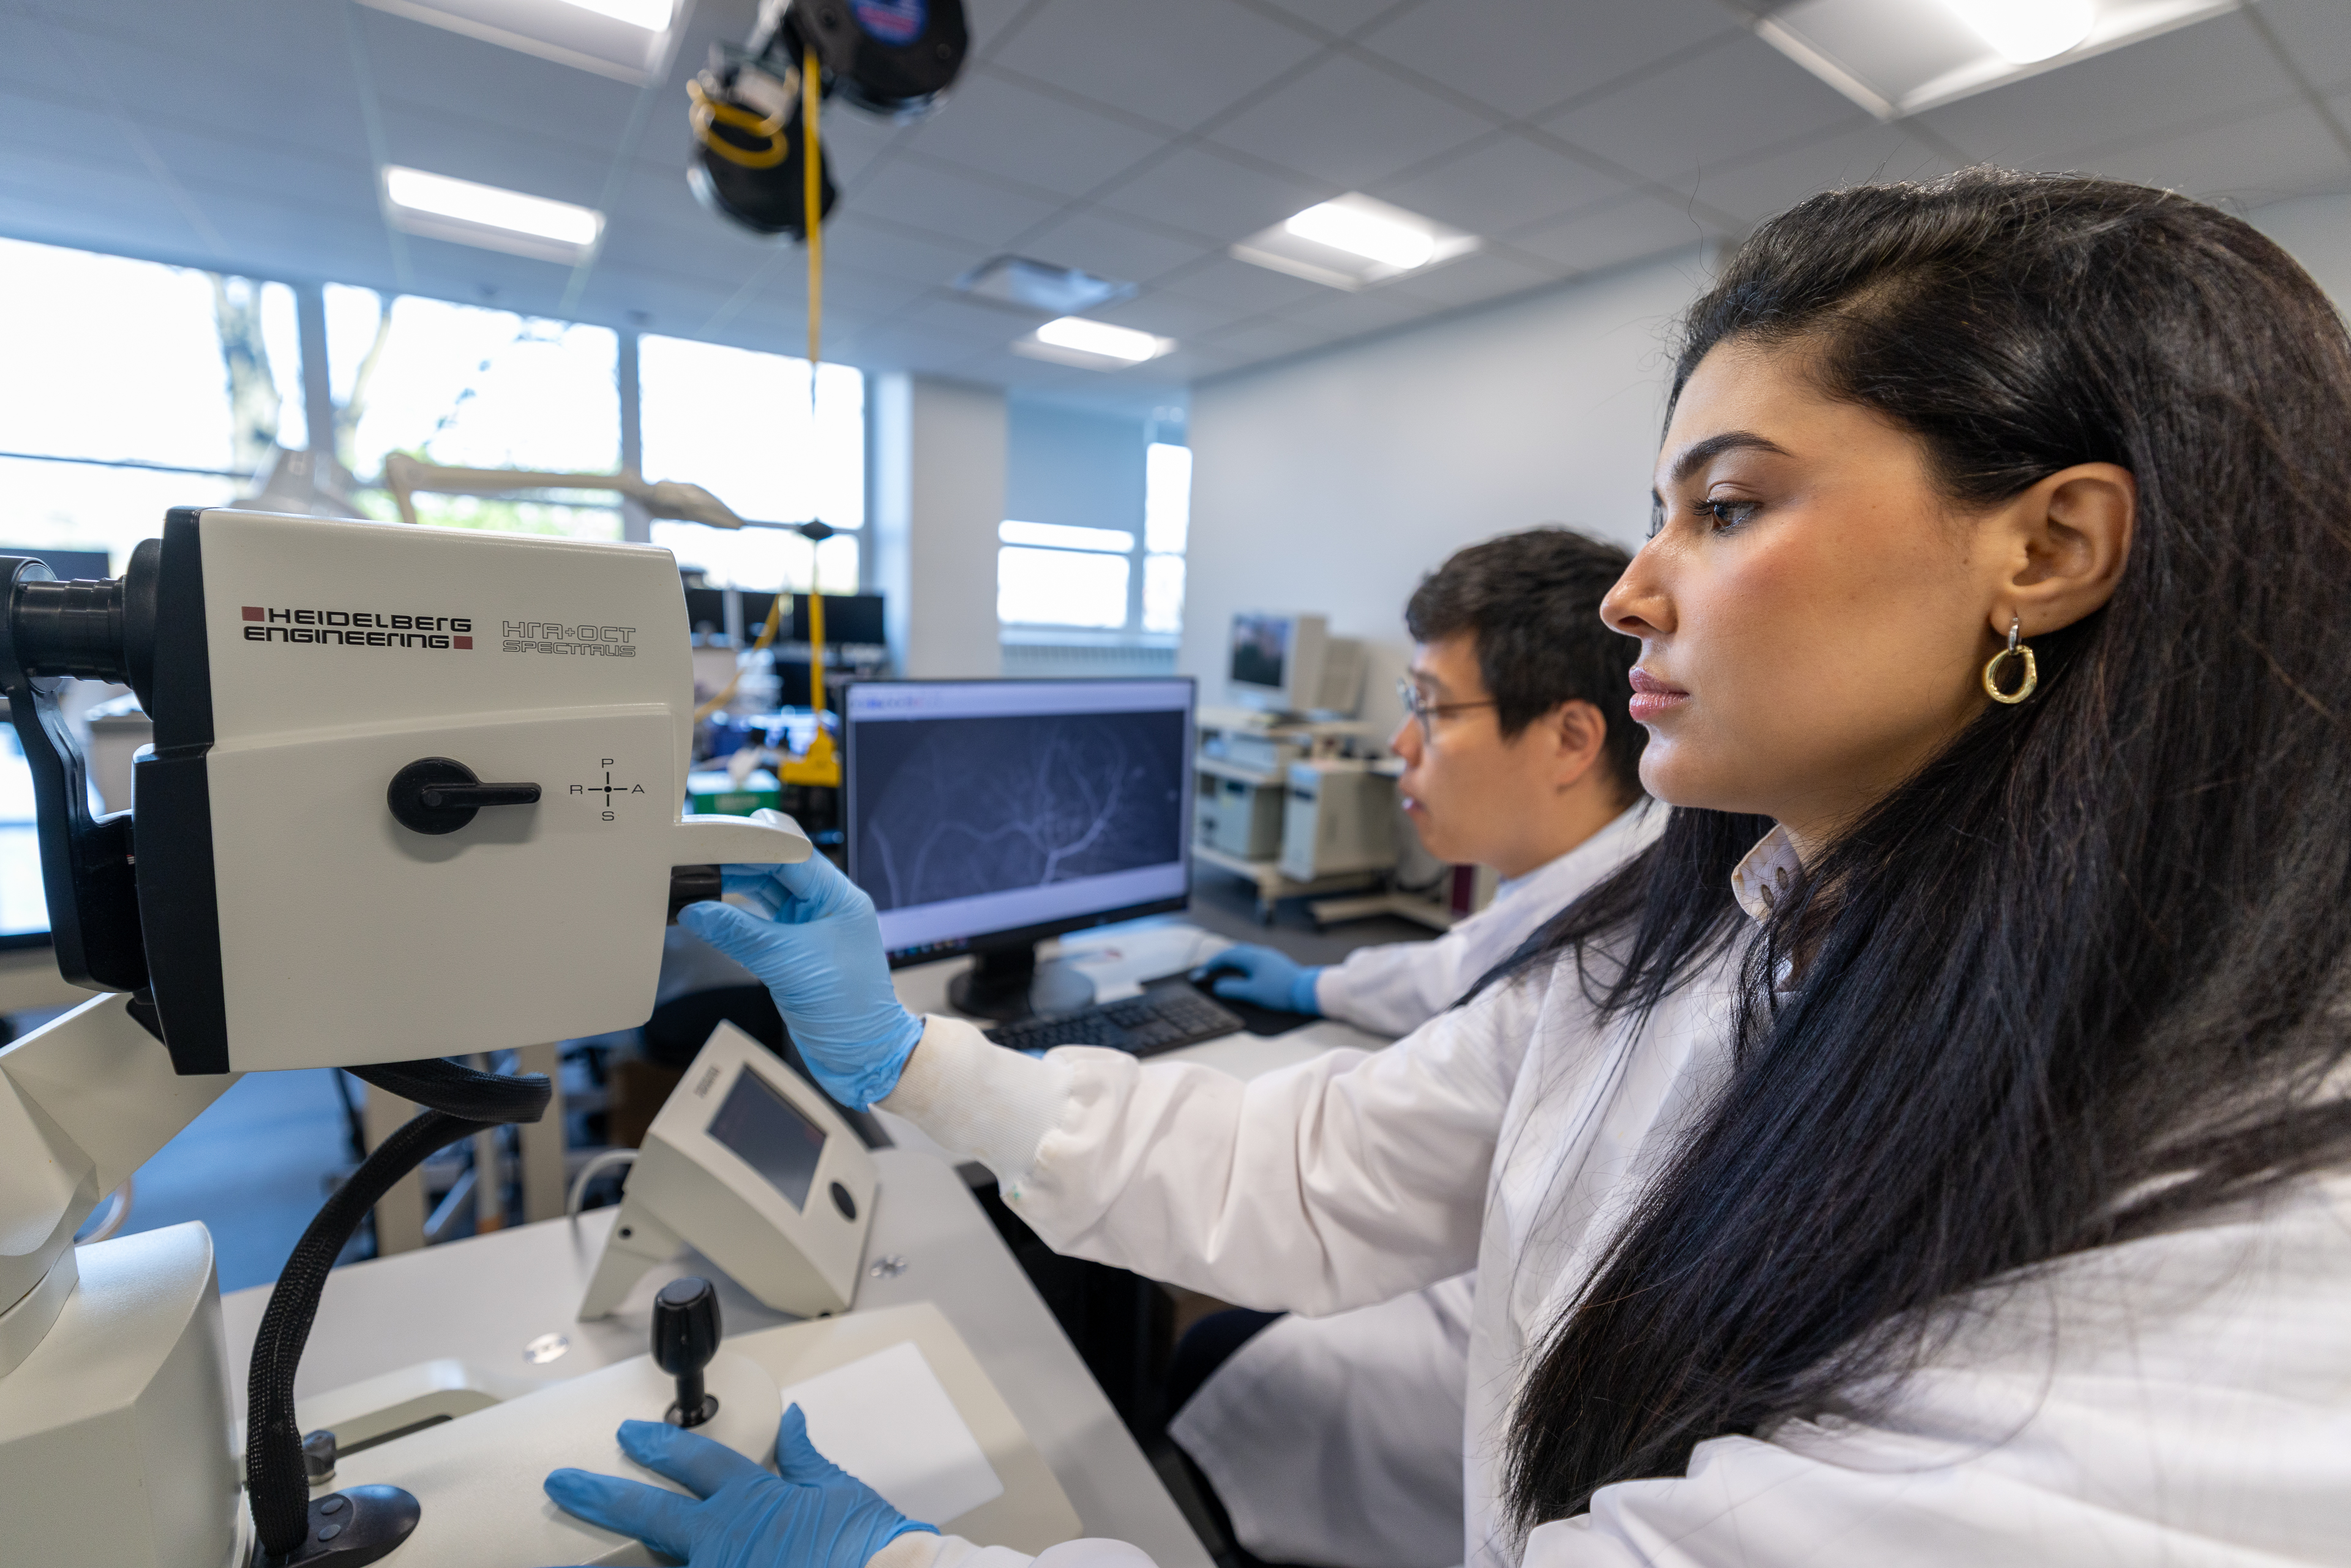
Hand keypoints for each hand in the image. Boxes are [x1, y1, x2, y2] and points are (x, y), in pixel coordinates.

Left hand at [543, 1406, 933, 1567]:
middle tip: (564, 1483)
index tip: (627, 1433)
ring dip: (608, 1562)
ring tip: (565, 1558)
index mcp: (752, 1501)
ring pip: (654, 1563)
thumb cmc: (870, 1547)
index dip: (656, 1444)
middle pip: (649, 1513)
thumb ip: (806, 1458)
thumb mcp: (839, 1492)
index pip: (693, 1462)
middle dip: (601, 1494)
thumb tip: (793, 1421)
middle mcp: (724, 1540)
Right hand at [677, 837, 923, 1109]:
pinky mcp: (794, 948)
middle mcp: (825, 905)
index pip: (791, 853)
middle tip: (693, 857)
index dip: (751, 842)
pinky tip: (709, 910)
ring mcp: (810, 925)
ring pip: (765, 892)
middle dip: (735, 862)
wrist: (861, 1055)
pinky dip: (734, 915)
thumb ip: (739, 934)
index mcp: (839, 897)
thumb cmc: (847, 1010)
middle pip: (774, 868)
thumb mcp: (787, 965)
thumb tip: (696, 910)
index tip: (714, 837)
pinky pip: (760, 920)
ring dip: (732, 886)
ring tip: (694, 878)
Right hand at [1191, 944, 1321, 1014]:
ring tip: (1225, 972)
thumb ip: (1232, 989)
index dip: (1211, 964)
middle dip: (1221, 960)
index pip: (1226, 956)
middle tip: (1211, 970)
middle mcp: (1260, 953)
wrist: (1307, 991)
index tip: (1202, 972)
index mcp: (1252, 957)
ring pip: (1245, 955)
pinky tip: (1246, 974)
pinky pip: (1254, 960)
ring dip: (1233, 962)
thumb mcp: (1252, 993)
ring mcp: (1270, 957)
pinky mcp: (1277, 963)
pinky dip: (1244, 965)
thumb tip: (1219, 986)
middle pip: (1235, 952)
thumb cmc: (1282, 991)